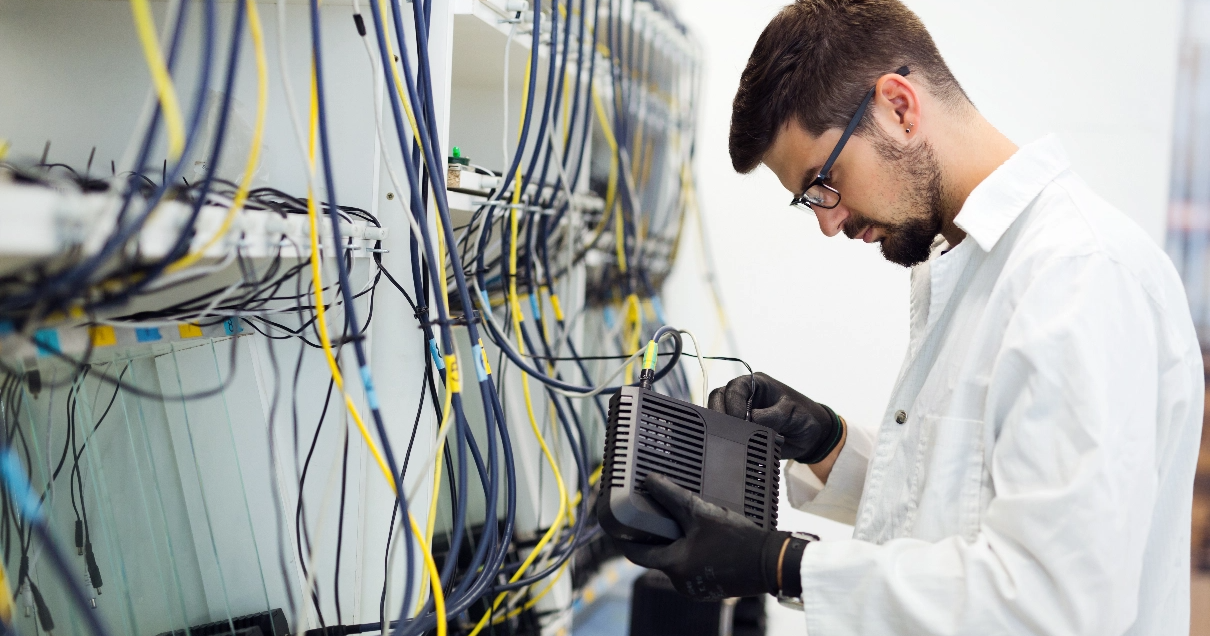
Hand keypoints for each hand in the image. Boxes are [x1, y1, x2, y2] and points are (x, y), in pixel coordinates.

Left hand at [617, 474, 787, 600]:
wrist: (770, 561)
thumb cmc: (737, 539)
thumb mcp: (701, 513)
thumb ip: (673, 497)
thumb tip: (650, 481)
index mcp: (674, 566)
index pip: (637, 554)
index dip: (626, 539)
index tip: (619, 528)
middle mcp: (681, 582)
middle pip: (658, 556)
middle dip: (656, 538)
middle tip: (655, 517)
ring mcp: (696, 588)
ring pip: (676, 561)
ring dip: (676, 545)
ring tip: (683, 524)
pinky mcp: (710, 587)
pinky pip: (692, 568)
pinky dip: (691, 554)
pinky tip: (701, 539)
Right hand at [708, 372, 842, 463]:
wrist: (811, 436)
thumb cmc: (804, 417)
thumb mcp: (791, 414)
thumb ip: (770, 416)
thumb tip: (750, 421)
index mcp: (757, 384)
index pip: (735, 388)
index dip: (733, 403)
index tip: (739, 420)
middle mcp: (745, 395)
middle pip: (719, 397)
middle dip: (721, 413)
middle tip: (729, 430)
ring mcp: (741, 411)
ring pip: (718, 412)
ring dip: (721, 425)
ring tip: (731, 437)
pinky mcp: (740, 427)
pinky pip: (725, 428)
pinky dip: (725, 435)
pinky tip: (732, 443)